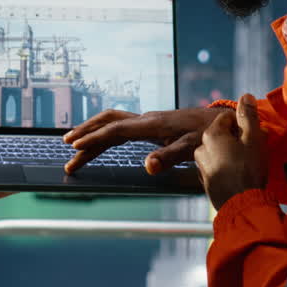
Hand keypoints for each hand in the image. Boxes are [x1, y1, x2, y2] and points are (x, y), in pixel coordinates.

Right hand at [63, 106, 217, 174]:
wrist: (220, 122)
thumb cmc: (208, 135)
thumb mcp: (192, 148)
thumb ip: (169, 157)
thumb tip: (147, 167)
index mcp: (150, 124)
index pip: (114, 130)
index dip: (93, 139)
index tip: (75, 147)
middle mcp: (145, 119)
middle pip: (107, 122)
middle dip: (85, 134)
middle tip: (66, 148)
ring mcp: (146, 121)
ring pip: (111, 122)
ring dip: (92, 131)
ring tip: (74, 145)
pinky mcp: (150, 125)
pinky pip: (120, 126)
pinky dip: (105, 133)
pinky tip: (100, 141)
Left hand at [194, 94, 267, 209]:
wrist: (242, 206)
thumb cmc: (249, 170)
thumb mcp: (253, 139)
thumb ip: (248, 116)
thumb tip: (245, 96)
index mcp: (211, 135)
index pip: (227, 118)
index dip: (244, 124)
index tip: (255, 134)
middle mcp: (201, 149)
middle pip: (222, 135)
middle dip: (239, 139)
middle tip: (254, 149)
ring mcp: (201, 167)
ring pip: (220, 152)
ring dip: (233, 154)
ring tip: (249, 164)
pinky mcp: (207, 182)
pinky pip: (219, 167)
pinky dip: (228, 168)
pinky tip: (241, 176)